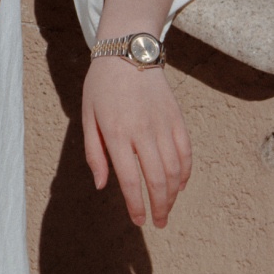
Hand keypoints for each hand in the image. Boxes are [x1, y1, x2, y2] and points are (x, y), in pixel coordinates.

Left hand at [81, 57, 191, 227]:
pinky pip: (186, 151)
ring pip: (175, 169)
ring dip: (173, 195)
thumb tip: (102, 185)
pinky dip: (186, 172)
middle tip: (158, 222)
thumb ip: (94, 153)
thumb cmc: (101, 87)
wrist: (127, 52)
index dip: (137, 204)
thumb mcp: (87, 118)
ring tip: (168, 209)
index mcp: (116, 133)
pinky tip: (179, 185)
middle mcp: (142, 131)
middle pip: (157, 179)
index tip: (139, 220)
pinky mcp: (177, 117)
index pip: (131, 179)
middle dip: (160, 206)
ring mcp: (163, 124)